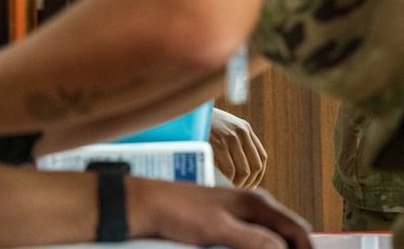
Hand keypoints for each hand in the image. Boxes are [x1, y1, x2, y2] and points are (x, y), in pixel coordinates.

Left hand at [129, 176, 310, 248]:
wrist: (147, 206)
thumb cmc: (177, 211)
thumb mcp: (220, 229)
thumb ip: (255, 241)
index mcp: (256, 202)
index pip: (298, 229)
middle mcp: (251, 207)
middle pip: (285, 237)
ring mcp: (238, 216)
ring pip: (268, 240)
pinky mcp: (225, 226)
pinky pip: (250, 242)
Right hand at [209, 108, 266, 187]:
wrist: (187, 112)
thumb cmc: (202, 124)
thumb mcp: (224, 127)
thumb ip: (235, 141)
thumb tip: (242, 170)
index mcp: (245, 128)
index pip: (261, 156)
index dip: (258, 174)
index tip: (251, 184)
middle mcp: (242, 132)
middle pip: (255, 165)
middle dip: (249, 182)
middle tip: (240, 190)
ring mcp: (231, 137)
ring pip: (244, 170)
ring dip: (239, 183)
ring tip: (230, 188)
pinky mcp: (219, 143)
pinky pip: (229, 169)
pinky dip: (228, 179)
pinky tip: (223, 182)